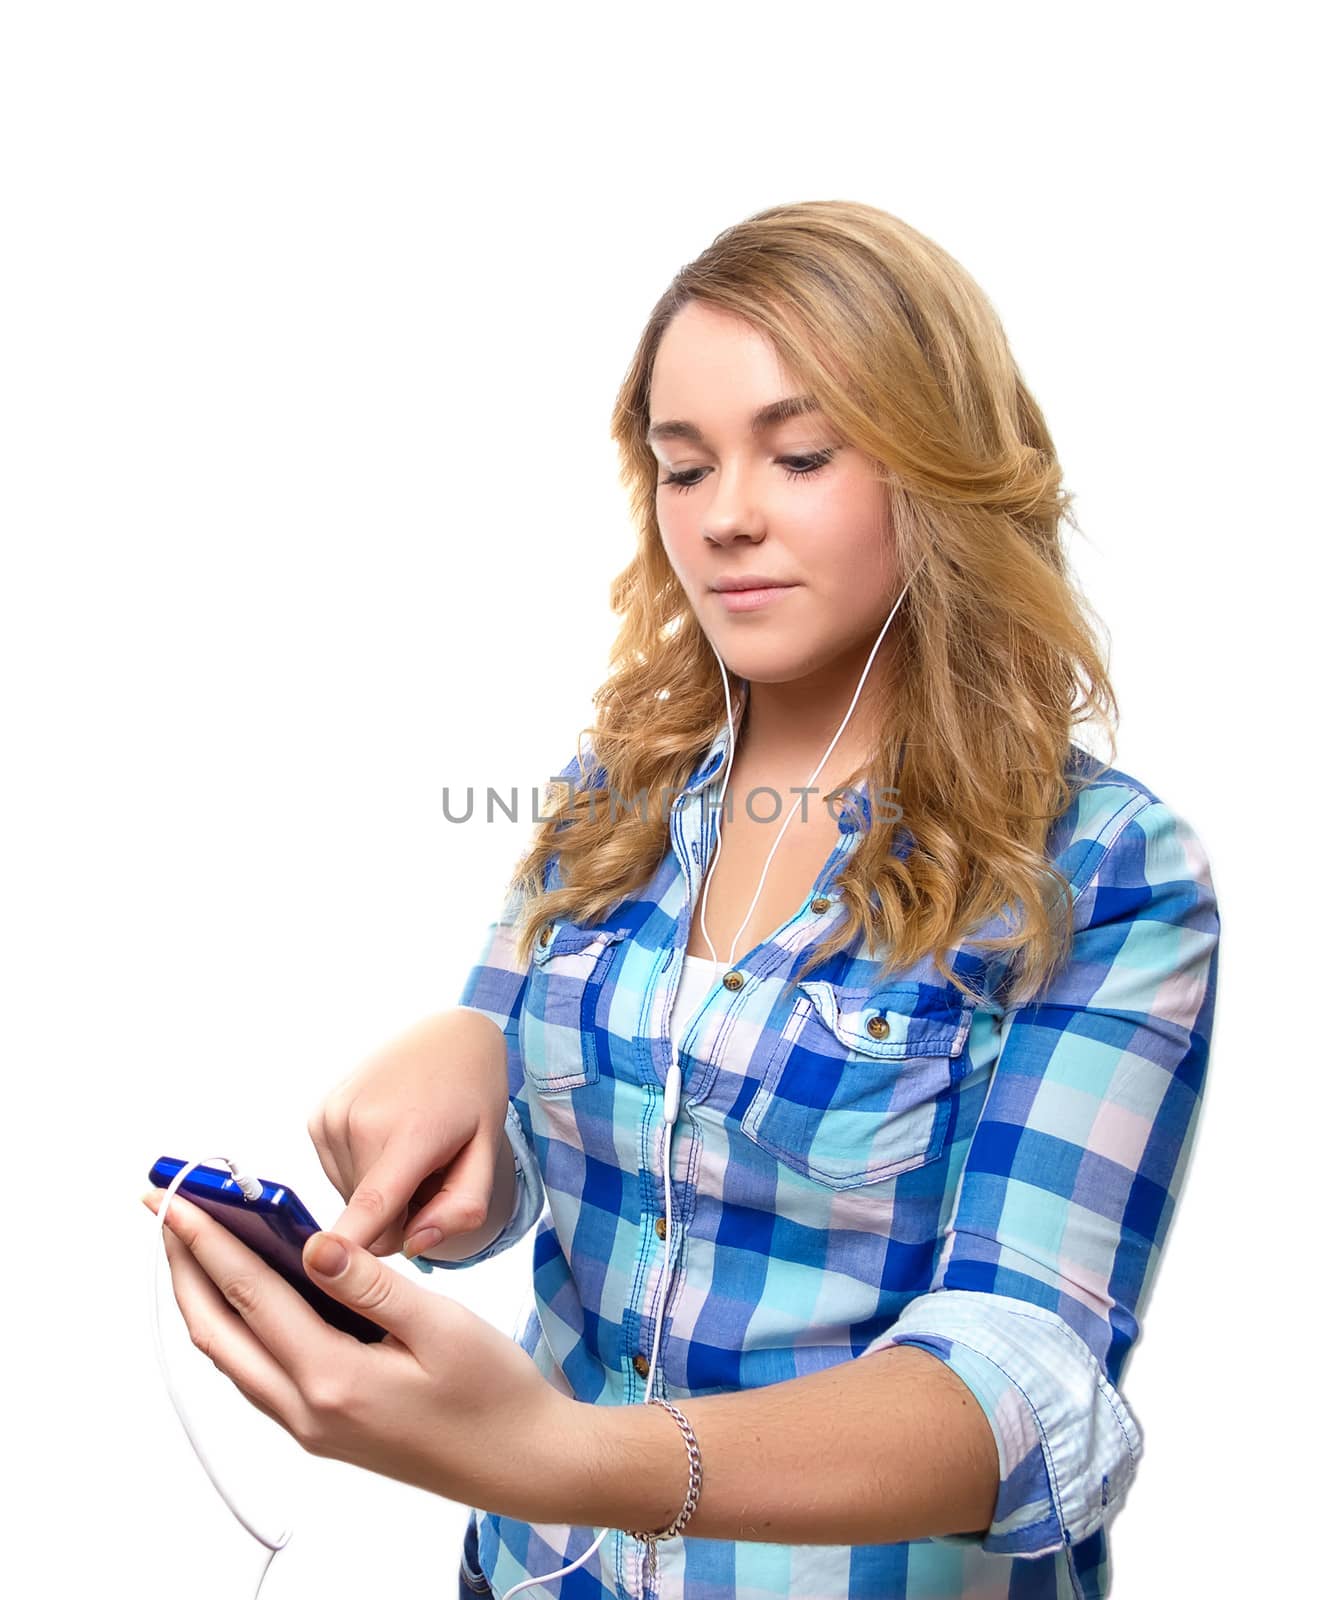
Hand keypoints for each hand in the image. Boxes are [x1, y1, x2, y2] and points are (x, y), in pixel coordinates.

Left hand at [141, 1186, 576, 1519]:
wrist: (521, 1462)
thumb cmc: (493, 1392)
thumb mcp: (440, 1325)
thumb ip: (369, 1284)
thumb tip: (312, 1242)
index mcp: (333, 1380)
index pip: (250, 1296)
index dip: (207, 1241)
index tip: (177, 1198)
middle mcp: (307, 1411)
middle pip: (217, 1333)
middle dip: (184, 1268)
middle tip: (167, 1211)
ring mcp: (311, 1427)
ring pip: (231, 1358)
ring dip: (204, 1299)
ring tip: (195, 1245)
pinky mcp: (324, 1430)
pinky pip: (257, 1375)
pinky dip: (236, 1329)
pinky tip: (247, 1297)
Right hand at [307, 1009, 510, 1261]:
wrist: (448, 1037)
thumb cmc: (473, 1099)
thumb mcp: (487, 1153)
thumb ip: (460, 1208)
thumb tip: (412, 1247)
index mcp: (409, 1134)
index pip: (371, 1206)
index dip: (349, 1246)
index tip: (321, 1270)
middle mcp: (359, 1122)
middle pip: (370, 1219)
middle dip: (400, 1213)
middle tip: (429, 1169)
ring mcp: (331, 1117)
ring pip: (350, 1200)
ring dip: (380, 1192)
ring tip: (409, 1149)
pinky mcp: (317, 1116)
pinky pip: (337, 1174)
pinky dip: (362, 1171)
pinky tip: (387, 1138)